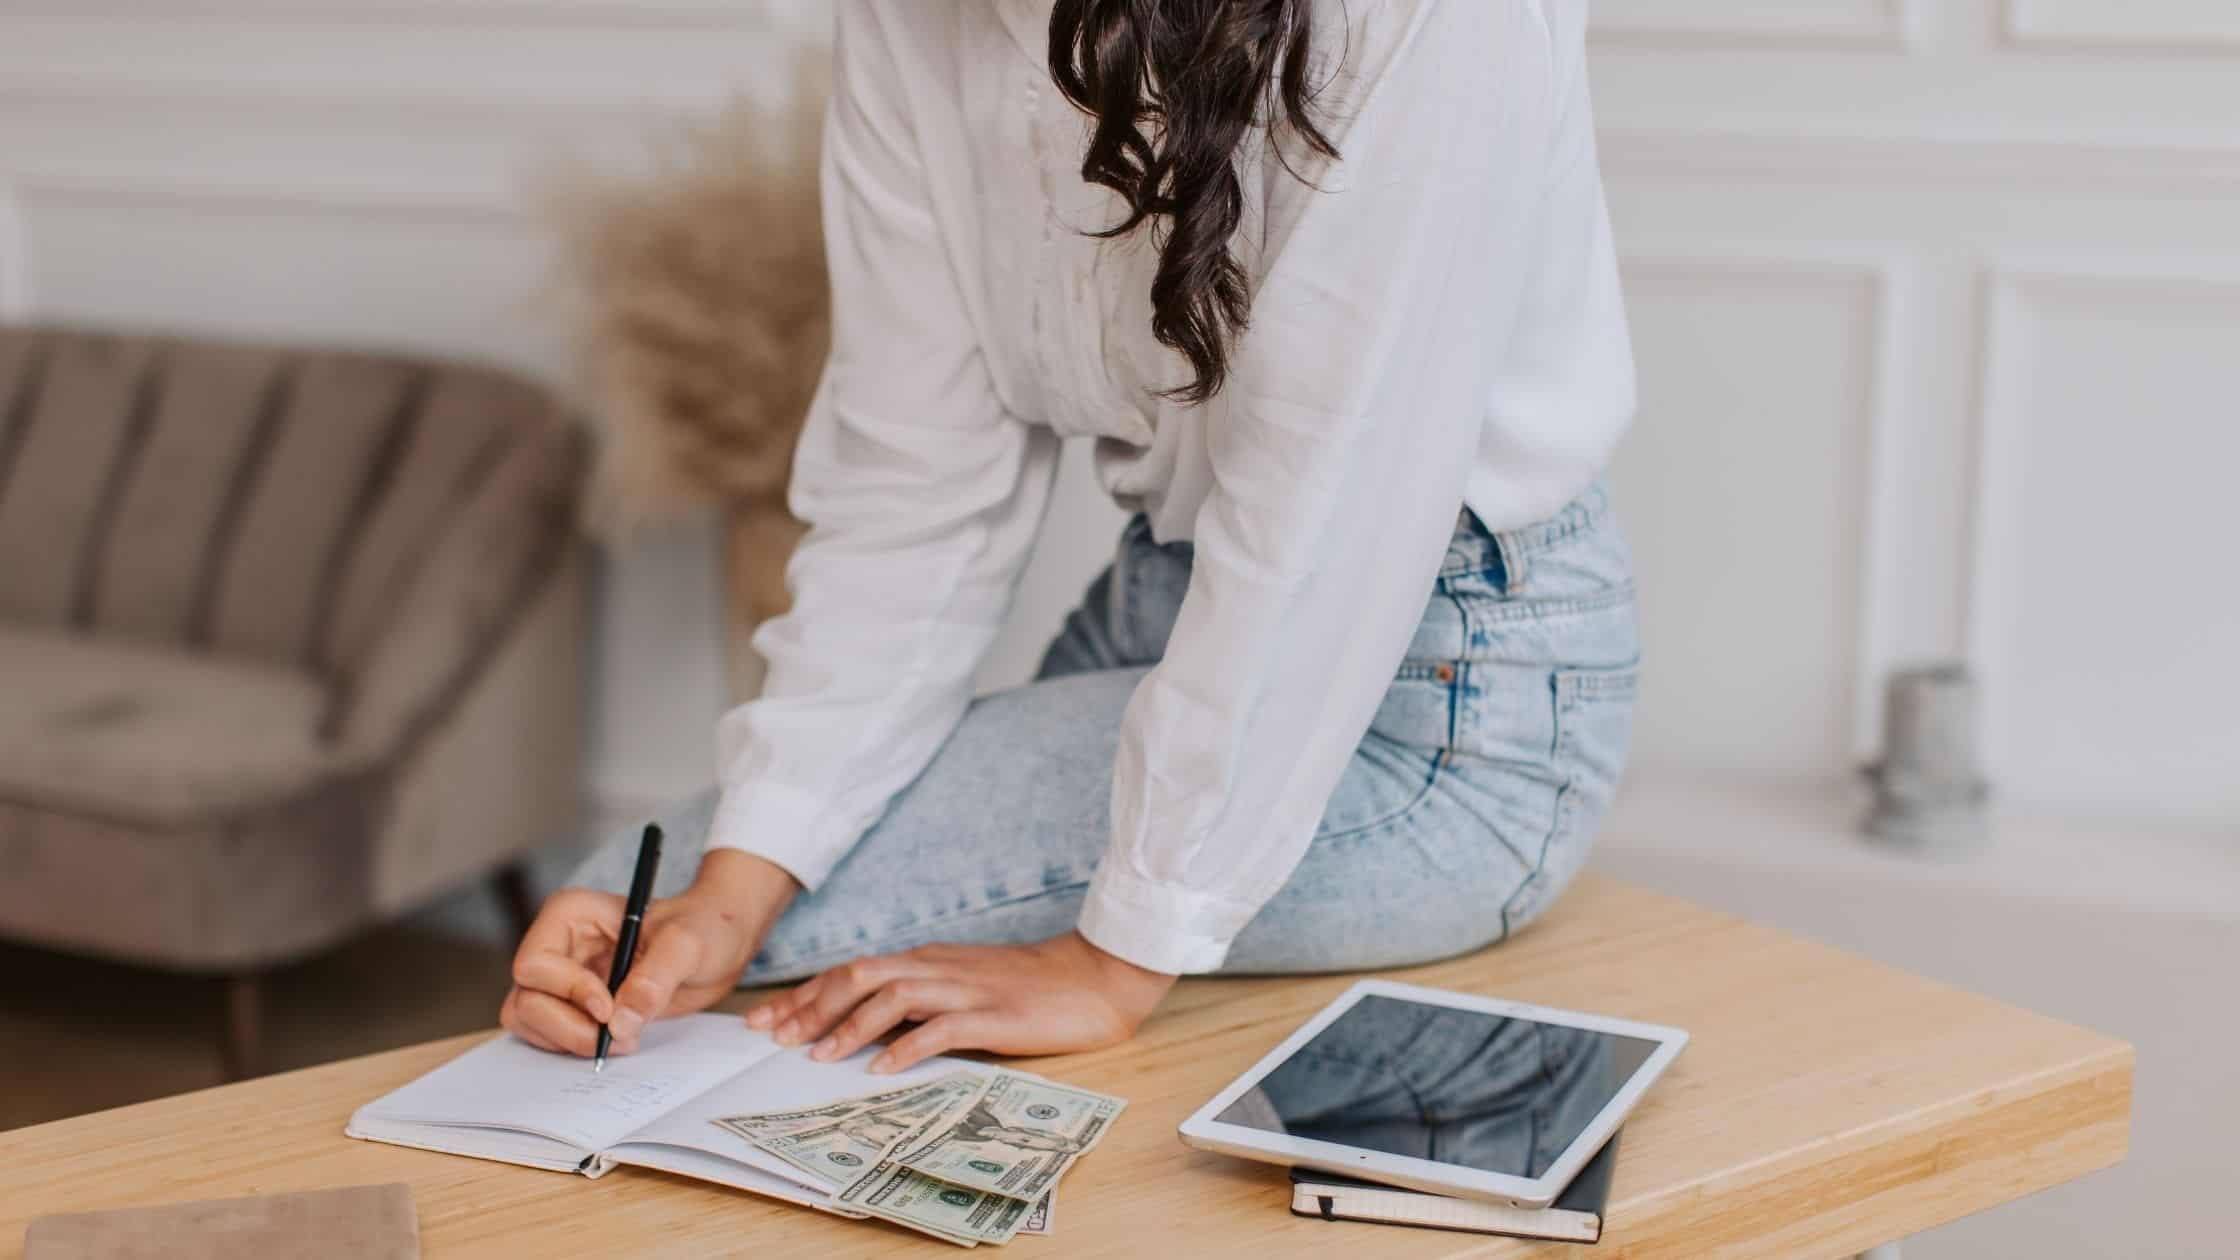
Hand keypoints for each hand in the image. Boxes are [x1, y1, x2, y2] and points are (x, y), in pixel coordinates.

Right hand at [500, 850, 796, 1056]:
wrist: (719, 945)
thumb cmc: (704, 927)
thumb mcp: (689, 944)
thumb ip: (657, 977)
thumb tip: (621, 1021)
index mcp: (572, 915)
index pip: (535, 963)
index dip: (567, 991)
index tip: (608, 1007)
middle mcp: (557, 946)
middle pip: (526, 999)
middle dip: (569, 1027)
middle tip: (618, 1037)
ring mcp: (560, 979)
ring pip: (527, 1021)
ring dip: (569, 1041)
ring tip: (623, 1039)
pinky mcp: (570, 1006)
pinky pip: (546, 1036)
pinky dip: (573, 1047)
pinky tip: (616, 1040)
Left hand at [745, 932, 1176, 1073]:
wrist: (1094, 976)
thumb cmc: (1031, 987)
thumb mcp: (966, 984)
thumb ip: (924, 997)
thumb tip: (872, 1026)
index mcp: (928, 961)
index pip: (853, 971)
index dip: (806, 995)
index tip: (767, 1020)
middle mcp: (938, 968)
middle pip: (858, 977)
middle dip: (810, 1007)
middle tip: (773, 1038)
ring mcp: (965, 990)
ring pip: (891, 997)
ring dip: (849, 1027)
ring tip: (817, 1056)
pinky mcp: (992, 1015)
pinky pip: (941, 1029)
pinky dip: (907, 1047)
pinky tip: (883, 1069)